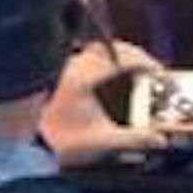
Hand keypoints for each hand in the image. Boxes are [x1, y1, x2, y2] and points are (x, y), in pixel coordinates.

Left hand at [40, 41, 170, 166]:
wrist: (32, 145)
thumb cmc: (64, 142)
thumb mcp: (103, 142)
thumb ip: (134, 140)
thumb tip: (160, 140)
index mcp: (85, 78)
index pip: (122, 58)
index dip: (146, 63)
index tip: (160, 73)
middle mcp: (73, 66)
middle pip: (110, 47)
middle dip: (135, 56)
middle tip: (152, 70)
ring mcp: (65, 68)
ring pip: (97, 50)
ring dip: (118, 57)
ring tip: (134, 72)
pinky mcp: (59, 75)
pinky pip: (86, 58)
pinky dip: (103, 63)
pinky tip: (109, 79)